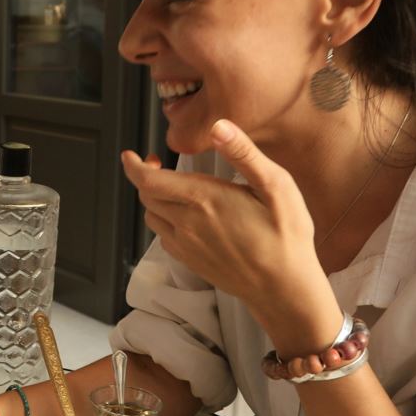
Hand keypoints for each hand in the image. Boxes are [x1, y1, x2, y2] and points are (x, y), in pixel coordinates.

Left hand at [121, 119, 336, 345]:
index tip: (130, 155)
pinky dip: (165, 220)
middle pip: (147, 196)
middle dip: (145, 177)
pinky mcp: (189, 261)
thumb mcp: (277, 187)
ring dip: (154, 199)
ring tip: (172, 188)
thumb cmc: (286, 237)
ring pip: (152, 216)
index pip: (149, 181)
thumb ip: (244, 154)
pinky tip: (185, 215)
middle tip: (158, 164)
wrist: (284, 289)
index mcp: (205, 200)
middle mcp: (187, 223)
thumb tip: (220, 127)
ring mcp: (185, 245)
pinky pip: (163, 236)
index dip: (133, 166)